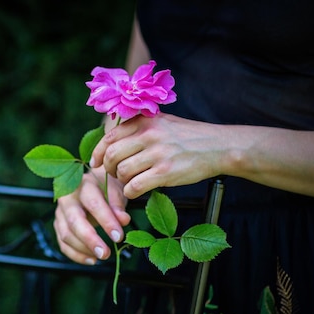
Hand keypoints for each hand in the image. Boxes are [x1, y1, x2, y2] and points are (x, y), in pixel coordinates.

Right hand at [54, 166, 130, 264]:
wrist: (91, 185)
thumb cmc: (105, 188)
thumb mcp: (115, 190)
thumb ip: (118, 204)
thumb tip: (123, 220)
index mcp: (84, 185)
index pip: (93, 204)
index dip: (106, 221)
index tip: (118, 236)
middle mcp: (68, 198)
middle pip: (74, 221)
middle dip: (90, 239)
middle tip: (105, 253)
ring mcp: (60, 212)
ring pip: (66, 234)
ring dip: (83, 249)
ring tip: (101, 256)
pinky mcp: (58, 225)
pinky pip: (63, 243)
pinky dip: (76, 255)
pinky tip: (91, 260)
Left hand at [91, 113, 225, 198]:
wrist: (219, 146)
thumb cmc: (188, 137)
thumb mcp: (163, 122)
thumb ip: (139, 126)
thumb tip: (111, 137)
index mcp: (145, 121)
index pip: (110, 137)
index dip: (98, 153)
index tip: (94, 163)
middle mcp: (149, 134)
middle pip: (112, 155)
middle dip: (109, 169)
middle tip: (116, 175)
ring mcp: (158, 153)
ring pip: (122, 172)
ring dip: (122, 182)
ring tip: (131, 182)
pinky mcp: (166, 172)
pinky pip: (135, 186)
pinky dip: (131, 192)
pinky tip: (137, 191)